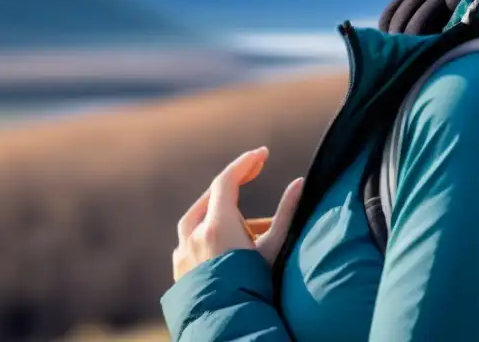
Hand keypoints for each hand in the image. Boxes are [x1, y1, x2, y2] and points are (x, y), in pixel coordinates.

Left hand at [172, 147, 302, 280]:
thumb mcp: (274, 250)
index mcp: (215, 226)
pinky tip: (224, 244)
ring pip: (197, 218)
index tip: (263, 154)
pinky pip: (190, 240)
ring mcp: (181, 253)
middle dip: (233, 185)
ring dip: (219, 211)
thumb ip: (287, 214)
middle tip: (254, 174)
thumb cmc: (255, 289)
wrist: (227, 328)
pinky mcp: (179, 270)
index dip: (246, 163)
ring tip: (244, 222)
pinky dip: (207, 232)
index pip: (226, 180)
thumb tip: (300, 183)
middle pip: (211, 197)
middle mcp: (192, 235)